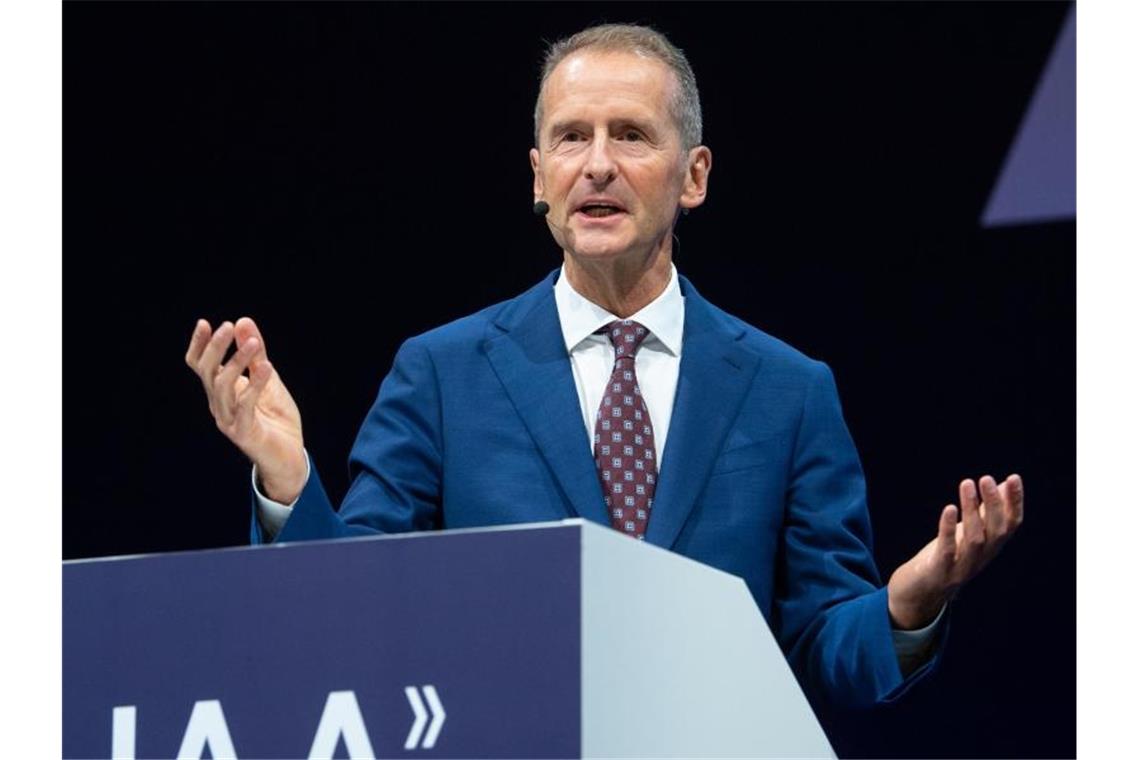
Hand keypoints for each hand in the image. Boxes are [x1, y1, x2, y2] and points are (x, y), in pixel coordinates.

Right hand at [184, 317, 306, 502]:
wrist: (289, 455)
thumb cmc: (275, 418)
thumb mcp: (268, 378)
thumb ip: (255, 354)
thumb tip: (243, 322)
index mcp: (221, 391)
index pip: (200, 366)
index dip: (199, 345)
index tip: (205, 323)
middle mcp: (219, 405)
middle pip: (207, 373)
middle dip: (216, 348)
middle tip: (228, 326)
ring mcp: (229, 420)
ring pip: (223, 386)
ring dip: (237, 361)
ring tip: (254, 343)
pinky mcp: (243, 433)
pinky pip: (245, 406)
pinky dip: (255, 385)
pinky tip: (266, 368)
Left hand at [887, 474, 1024, 628]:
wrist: (918, 594)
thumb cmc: (945, 558)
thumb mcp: (967, 533)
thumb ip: (985, 512)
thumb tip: (999, 484)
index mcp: (990, 548)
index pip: (1011, 525)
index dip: (1014, 502)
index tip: (1013, 477)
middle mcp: (981, 559)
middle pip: (996, 531)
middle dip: (994, 504)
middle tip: (986, 478)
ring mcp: (962, 568)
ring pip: (974, 539)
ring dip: (972, 511)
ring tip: (967, 484)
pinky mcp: (940, 572)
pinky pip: (947, 550)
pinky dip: (948, 529)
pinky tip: (949, 509)